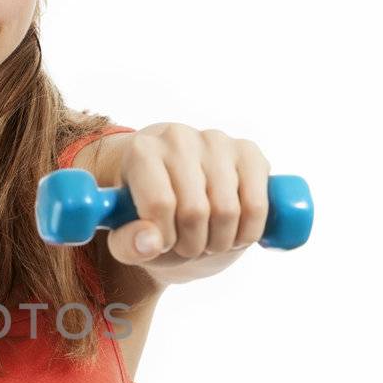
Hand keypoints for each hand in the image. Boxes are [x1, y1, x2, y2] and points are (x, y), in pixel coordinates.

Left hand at [103, 123, 271, 286]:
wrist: (175, 190)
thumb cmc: (147, 215)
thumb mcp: (126, 236)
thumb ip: (127, 244)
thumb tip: (150, 243)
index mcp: (141, 151)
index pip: (160, 204)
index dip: (164, 237)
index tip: (162, 241)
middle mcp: (177, 138)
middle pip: (195, 212)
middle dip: (192, 244)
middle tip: (185, 245)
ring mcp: (216, 141)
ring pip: (228, 211)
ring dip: (219, 242)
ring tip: (206, 238)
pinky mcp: (249, 152)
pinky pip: (257, 206)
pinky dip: (247, 232)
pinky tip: (233, 231)